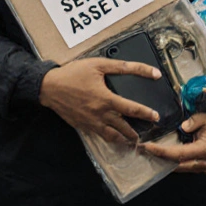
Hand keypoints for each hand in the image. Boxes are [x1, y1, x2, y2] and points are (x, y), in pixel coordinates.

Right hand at [38, 58, 161, 145]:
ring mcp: (91, 122)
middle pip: (123, 129)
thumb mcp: (99, 64)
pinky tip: (113, 137)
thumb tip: (151, 71)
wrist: (49, 86)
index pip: (131, 109)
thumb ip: (125, 67)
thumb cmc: (74, 73)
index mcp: (106, 99)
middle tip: (145, 136)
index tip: (156, 117)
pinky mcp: (83, 126)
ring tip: (132, 141)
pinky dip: (109, 139)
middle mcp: (100, 114)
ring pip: (112, 137)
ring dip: (124, 140)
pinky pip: (99, 136)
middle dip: (136, 134)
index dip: (146, 114)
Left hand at [141, 111, 205, 172]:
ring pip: (179, 167)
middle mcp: (203, 162)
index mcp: (204, 151)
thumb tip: (182, 127)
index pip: (178, 154)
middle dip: (159, 158)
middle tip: (143, 151)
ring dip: (165, 161)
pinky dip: (172, 161)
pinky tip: (162, 155)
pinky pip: (184, 165)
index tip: (148, 147)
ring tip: (150, 153)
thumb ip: (193, 122)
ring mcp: (203, 166)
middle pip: (176, 165)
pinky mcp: (201, 165)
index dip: (162, 152)